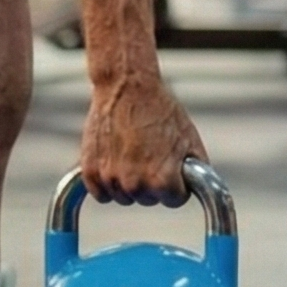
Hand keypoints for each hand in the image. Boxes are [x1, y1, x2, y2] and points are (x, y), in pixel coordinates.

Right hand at [79, 72, 206, 205]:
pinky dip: (106, 182)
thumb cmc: (159, 109)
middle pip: (148, 200)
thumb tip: (197, 188)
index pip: (174, 200)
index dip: (177, 183)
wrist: (127, 87)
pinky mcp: (90, 172)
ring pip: (124, 198)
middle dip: (153, 183)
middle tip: (151, 154)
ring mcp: (110, 179)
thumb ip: (195, 170)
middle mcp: (135, 184)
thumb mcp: (190, 139)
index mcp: (162, 180)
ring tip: (133, 153)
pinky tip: (115, 160)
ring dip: (129, 183)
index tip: (172, 168)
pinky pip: (101, 194)